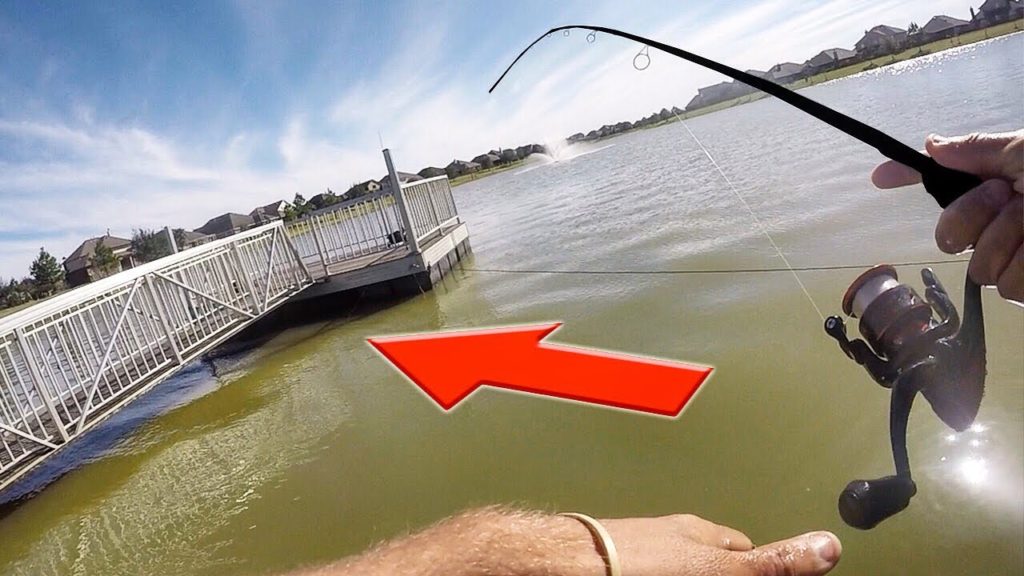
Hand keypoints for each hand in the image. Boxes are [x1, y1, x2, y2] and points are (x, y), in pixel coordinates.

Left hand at [599, 514, 840, 575]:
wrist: (568, 567)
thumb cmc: (639, 562)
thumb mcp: (716, 568)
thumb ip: (770, 563)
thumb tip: (827, 545)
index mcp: (700, 535)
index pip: (743, 548)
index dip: (757, 566)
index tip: (770, 572)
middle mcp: (671, 538)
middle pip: (711, 558)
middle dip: (722, 569)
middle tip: (730, 575)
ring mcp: (640, 552)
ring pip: (676, 566)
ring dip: (686, 569)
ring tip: (686, 574)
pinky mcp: (616, 566)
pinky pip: (648, 569)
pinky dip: (659, 571)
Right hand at [871, 131, 1022, 302]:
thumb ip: (977, 151)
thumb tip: (931, 143)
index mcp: (997, 189)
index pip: (943, 183)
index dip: (908, 175)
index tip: (878, 177)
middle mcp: (1001, 225)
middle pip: (949, 236)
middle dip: (976, 216)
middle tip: (1014, 198)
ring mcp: (1016, 260)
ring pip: (980, 266)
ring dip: (1013, 241)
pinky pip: (1008, 286)